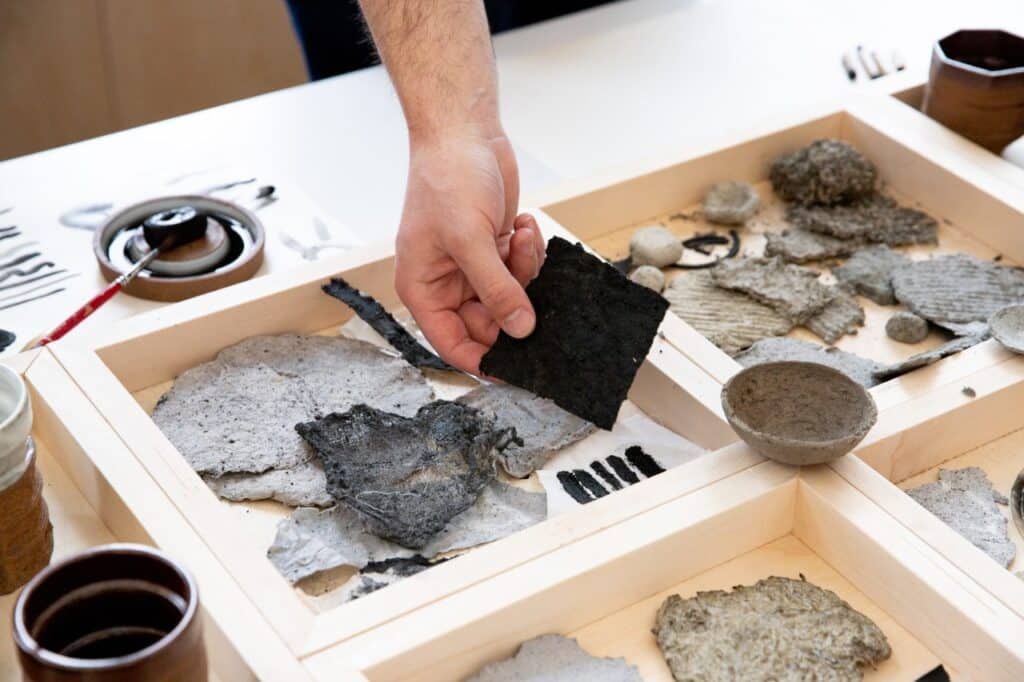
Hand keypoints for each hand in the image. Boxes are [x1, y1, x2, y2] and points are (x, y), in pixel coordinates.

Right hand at [394, 131, 545, 373]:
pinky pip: (520, 272)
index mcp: (423, 287)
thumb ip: (496, 290)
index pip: (451, 342)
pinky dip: (528, 253)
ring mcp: (472, 267)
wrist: (465, 132)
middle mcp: (445, 282)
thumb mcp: (471, 239)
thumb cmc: (448, 178)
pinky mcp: (495, 250)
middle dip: (513, 305)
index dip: (482, 359)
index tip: (515, 369)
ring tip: (520, 238)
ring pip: (510, 298)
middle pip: (487, 323)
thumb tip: (519, 330)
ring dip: (524, 272)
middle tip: (527, 285)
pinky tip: (523, 225)